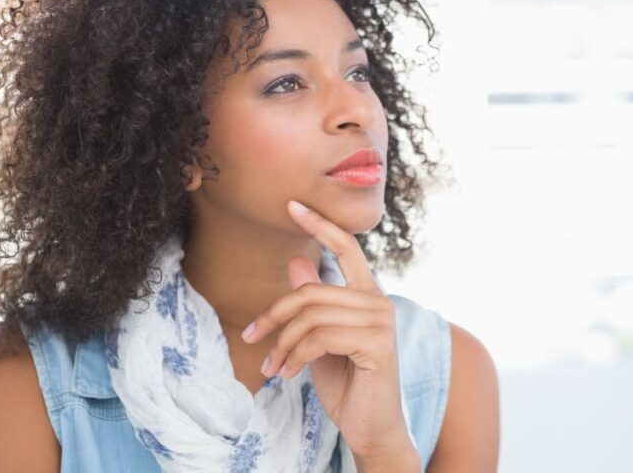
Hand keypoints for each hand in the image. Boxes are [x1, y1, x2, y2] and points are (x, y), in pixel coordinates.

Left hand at [239, 199, 414, 461]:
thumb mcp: (319, 338)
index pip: (347, 247)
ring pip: (311, 315)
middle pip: (311, 290)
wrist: (370, 427)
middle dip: (273, 314)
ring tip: (270, 367)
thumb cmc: (347, 384)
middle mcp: (379, 302)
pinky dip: (295, 357)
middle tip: (250, 337)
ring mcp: (381, 321)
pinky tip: (287, 374)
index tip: (292, 205)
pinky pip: (320, 337)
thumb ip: (313, 302)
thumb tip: (296, 260)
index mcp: (367, 295)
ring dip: (281, 344)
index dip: (320, 225)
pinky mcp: (378, 344)